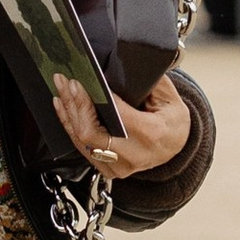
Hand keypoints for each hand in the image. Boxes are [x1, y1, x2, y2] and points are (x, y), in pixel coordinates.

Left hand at [53, 71, 191, 178]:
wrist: (177, 149)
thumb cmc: (173, 123)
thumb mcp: (170, 98)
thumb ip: (148, 83)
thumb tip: (122, 69)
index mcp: (150, 134)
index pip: (116, 116)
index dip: (95, 98)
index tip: (83, 80)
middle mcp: (133, 154)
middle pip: (90, 132)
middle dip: (75, 104)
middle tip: (66, 82)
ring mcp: (119, 166)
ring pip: (82, 141)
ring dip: (68, 114)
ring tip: (61, 90)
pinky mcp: (109, 170)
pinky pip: (82, 149)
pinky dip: (70, 127)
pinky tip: (64, 108)